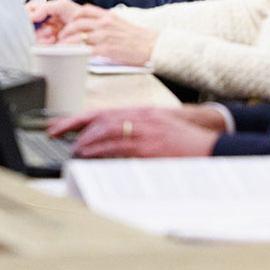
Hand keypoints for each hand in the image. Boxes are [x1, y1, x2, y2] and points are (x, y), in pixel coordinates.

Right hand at [26, 0, 81, 43]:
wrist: (87, 29)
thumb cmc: (77, 15)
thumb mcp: (62, 5)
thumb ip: (45, 7)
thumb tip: (32, 15)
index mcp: (43, 12)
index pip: (27, 11)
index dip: (26, 15)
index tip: (32, 18)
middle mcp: (42, 22)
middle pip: (28, 25)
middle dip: (37, 27)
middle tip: (47, 26)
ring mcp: (44, 33)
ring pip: (33, 36)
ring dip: (43, 35)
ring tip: (53, 33)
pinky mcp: (48, 44)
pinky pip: (39, 45)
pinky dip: (46, 42)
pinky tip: (53, 40)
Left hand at [47, 105, 225, 157]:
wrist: (211, 145)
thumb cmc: (185, 140)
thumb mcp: (157, 127)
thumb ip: (133, 130)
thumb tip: (106, 141)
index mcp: (140, 112)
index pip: (100, 113)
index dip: (76, 119)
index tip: (57, 126)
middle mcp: (140, 118)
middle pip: (99, 120)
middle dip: (75, 129)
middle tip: (59, 137)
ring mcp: (145, 132)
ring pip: (106, 133)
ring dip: (87, 142)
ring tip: (74, 150)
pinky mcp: (150, 147)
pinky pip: (120, 149)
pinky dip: (103, 152)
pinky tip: (93, 157)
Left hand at [58, 5, 158, 66]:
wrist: (153, 46)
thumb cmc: (137, 38)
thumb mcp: (120, 23)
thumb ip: (105, 22)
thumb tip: (91, 26)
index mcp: (108, 16)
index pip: (84, 11)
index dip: (71, 17)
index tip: (66, 23)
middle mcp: (105, 23)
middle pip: (77, 23)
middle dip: (65, 31)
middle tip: (60, 37)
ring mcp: (105, 36)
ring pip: (78, 36)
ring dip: (66, 42)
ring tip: (61, 47)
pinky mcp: (107, 49)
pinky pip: (86, 49)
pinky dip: (75, 51)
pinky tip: (71, 55)